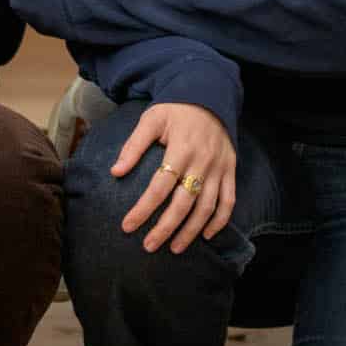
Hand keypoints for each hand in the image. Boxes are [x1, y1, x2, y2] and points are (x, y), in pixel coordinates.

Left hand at [114, 103, 237, 253]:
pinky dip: (219, 221)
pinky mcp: (230, 171)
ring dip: (190, 231)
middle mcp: (203, 160)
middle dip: (165, 228)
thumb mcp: (152, 119)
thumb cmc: (176, 110)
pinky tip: (205, 235)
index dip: (144, 208)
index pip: (160, 185)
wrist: (210, 97)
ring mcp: (219, 168)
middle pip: (183, 202)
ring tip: (174, 248)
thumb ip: (134, 145)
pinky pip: (228, 201)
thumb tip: (115, 171)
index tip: (128, 226)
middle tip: (148, 246)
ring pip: (206, 207)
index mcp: (182, 147)